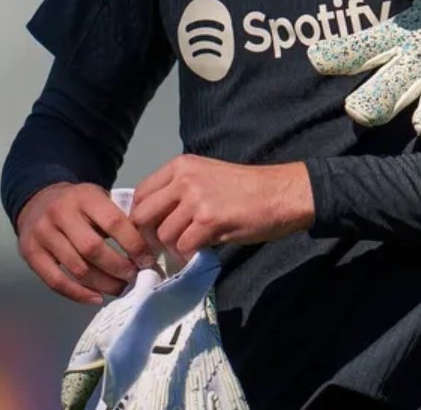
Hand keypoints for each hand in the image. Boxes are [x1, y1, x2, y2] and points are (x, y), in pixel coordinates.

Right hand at [16, 182, 155, 305]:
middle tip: (134, 277)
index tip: (147, 260)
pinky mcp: (30, 254)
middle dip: (118, 267)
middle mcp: (61, 214)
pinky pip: (56, 281)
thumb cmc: (79, 204)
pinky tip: (96, 298)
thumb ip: (120, 216)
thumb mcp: (99, 198)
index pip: (114, 222)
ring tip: (120, 288)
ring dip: (103, 284)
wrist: (38, 200)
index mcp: (84, 197)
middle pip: (93, 249)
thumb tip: (149, 247)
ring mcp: (43, 234)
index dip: (133, 244)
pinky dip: (78, 294)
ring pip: (76, 268)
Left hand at [130, 155, 313, 264]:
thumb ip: (179, 190)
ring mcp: (196, 200)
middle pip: (143, 215)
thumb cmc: (246, 187)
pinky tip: (203, 248)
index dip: (142, 216)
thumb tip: (154, 217)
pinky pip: (183, 246)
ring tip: (192, 244)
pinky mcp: (209, 222)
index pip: (140, 193)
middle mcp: (183, 180)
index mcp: (180, 166)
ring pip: (163, 235)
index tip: (153, 228)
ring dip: (174, 246)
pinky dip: (190, 254)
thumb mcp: (206, 175)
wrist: (279, 193)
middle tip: (164, 244)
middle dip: (150, 235)